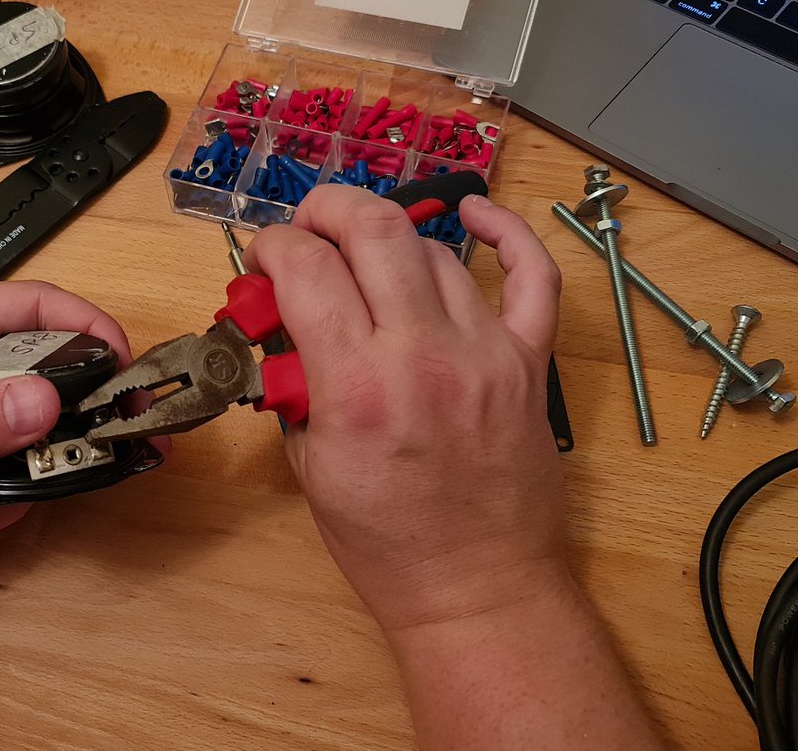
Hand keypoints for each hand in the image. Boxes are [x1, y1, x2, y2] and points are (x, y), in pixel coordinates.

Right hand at [244, 186, 567, 633]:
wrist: (475, 589)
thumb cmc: (385, 542)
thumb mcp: (309, 462)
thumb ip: (294, 380)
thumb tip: (280, 319)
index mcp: (358, 386)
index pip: (307, 268)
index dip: (273, 245)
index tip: (265, 256)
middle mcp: (424, 355)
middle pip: (375, 228)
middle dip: (328, 209)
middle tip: (308, 229)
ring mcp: (486, 352)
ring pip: (434, 249)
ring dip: (388, 240)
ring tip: (365, 264)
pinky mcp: (528, 362)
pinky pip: (533, 275)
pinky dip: (506, 233)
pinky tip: (476, 214)